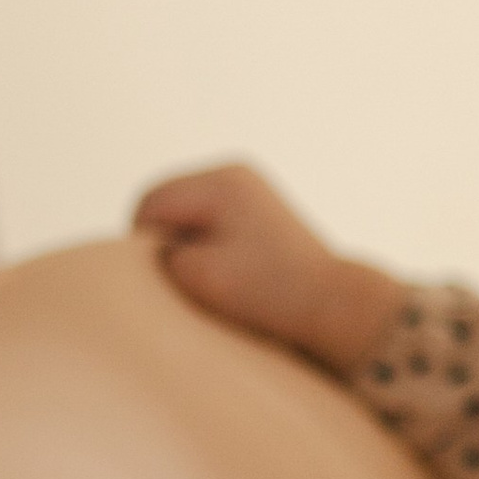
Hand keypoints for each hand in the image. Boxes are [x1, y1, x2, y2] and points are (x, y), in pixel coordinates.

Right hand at [133, 163, 405, 374]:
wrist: (333, 305)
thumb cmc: (266, 293)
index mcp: (221, 180)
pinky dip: (209, 247)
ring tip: (213, 278)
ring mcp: (249, 188)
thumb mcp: (196, 274)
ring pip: (187, 215)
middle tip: (189, 281)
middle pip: (167, 203)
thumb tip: (148, 244)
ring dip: (188, 246)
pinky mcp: (257, 210)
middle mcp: (235, 173)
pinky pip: (210, 223)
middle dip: (168, 241)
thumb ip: (159, 252)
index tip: (170, 279)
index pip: (150, 203)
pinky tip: (227, 273)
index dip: (146, 244)